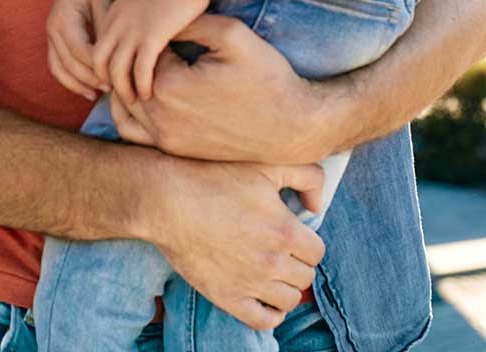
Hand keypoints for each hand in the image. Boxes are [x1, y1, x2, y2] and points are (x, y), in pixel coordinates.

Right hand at [46, 0, 113, 100]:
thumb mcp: (105, 5)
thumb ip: (107, 32)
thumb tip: (117, 61)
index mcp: (64, 18)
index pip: (80, 51)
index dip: (97, 67)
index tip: (117, 76)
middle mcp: (52, 28)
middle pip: (68, 63)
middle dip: (89, 79)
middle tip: (112, 89)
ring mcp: (49, 35)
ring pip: (58, 69)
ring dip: (77, 84)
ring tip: (97, 95)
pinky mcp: (52, 39)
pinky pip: (57, 65)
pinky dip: (69, 79)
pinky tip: (87, 88)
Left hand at [92, 0, 209, 106]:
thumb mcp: (145, 2)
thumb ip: (138, 20)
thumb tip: (141, 40)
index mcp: (114, 14)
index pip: (98, 48)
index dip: (104, 68)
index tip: (118, 81)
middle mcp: (117, 22)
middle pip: (99, 61)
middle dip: (107, 82)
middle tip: (121, 95)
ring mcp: (132, 29)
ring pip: (116, 70)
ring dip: (124, 90)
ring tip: (136, 101)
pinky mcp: (150, 36)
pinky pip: (139, 70)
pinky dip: (142, 85)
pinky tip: (150, 93)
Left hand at [111, 14, 337, 165]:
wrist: (292, 126)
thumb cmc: (266, 77)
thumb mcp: (233, 35)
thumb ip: (190, 22)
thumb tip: (163, 19)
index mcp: (169, 86)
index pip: (141, 50)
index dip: (156, 34)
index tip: (174, 27)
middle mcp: (160, 117)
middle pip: (127, 78)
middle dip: (141, 58)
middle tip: (166, 44)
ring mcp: (165, 139)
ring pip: (124, 106)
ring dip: (131, 85)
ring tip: (157, 67)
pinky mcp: (173, 150)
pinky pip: (134, 131)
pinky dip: (134, 111)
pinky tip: (157, 94)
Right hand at [146, 158, 324, 330]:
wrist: (166, 200)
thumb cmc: (213, 178)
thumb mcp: (265, 165)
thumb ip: (306, 176)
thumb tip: (318, 206)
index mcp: (286, 232)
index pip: (317, 251)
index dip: (306, 242)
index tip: (291, 235)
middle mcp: (273, 262)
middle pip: (305, 276)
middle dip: (296, 263)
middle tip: (279, 251)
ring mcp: (251, 283)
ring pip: (290, 300)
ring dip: (286, 287)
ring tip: (272, 271)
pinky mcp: (228, 298)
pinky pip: (264, 320)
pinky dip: (271, 313)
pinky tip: (264, 296)